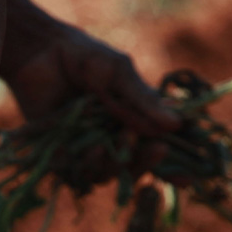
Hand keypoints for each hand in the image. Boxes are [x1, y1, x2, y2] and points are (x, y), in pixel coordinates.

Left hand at [2, 10, 181, 180]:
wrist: (42, 52)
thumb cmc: (85, 57)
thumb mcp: (120, 74)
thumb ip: (143, 100)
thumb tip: (177, 124)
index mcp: (133, 123)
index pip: (156, 151)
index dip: (173, 168)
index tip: (189, 179)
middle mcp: (111, 141)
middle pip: (134, 168)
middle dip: (147, 162)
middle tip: (156, 148)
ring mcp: (86, 150)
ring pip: (108, 175)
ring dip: (118, 163)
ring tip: (122, 138)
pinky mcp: (60, 156)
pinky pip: (77, 173)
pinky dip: (89, 164)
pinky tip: (92, 147)